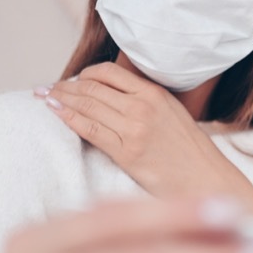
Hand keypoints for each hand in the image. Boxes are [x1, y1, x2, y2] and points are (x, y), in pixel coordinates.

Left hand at [37, 63, 252, 212]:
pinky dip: (68, 117)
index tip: (71, 81)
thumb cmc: (190, 154)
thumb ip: (145, 102)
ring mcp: (135, 128)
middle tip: (48, 89)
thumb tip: (111, 97)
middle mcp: (144, 106)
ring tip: (45, 98)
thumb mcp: (172, 115)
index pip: (108, 72)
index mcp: (155, 93)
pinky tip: (55, 113)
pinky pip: (89, 128)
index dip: (83, 74)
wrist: (207, 181)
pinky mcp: (127, 152)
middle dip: (65, 86)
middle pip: (92, 87)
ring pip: (86, 104)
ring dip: (60, 99)